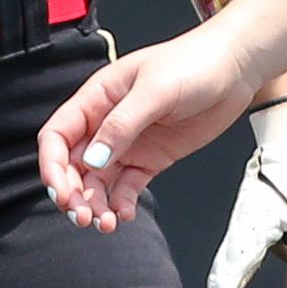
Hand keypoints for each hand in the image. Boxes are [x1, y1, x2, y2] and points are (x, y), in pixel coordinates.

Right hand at [39, 21, 264, 229]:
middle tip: (83, 217)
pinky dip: (122, 203)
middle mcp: (106, 123)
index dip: (52, 165)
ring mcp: (128, 143)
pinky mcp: (150, 159)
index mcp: (97, 98)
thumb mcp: (155, 90)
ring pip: (98, 181)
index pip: (58, 135)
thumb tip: (94, 159)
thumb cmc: (193, 63)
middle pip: (73, 165)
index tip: (62, 191)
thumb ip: (122, 124)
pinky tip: (126, 214)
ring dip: (96, 204)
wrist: (234, 69)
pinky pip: (127, 186)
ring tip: (106, 223)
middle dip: (72, 193)